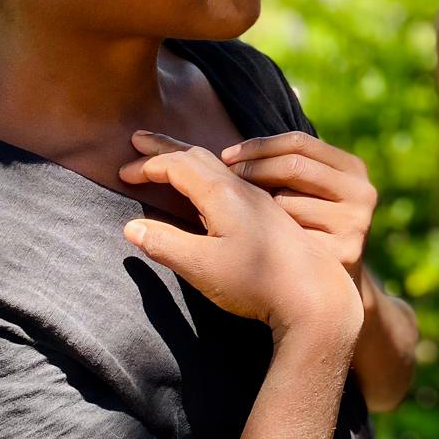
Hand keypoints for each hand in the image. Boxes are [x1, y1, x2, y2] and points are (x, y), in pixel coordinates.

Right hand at [120, 146, 363, 345]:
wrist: (316, 297)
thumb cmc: (257, 284)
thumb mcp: (202, 267)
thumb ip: (166, 244)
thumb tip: (131, 227)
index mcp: (223, 195)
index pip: (178, 166)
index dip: (148, 166)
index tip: (123, 171)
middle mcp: (243, 189)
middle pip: (198, 157)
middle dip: (166, 149)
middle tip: (140, 141)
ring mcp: (261, 201)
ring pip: (219, 167)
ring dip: (189, 159)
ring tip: (171, 159)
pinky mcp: (272, 216)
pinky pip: (235, 180)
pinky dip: (210, 175)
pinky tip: (213, 190)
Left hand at [221, 130, 377, 273]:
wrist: (334, 289)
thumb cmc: (309, 227)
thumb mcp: (312, 191)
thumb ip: (288, 166)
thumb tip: (230, 154)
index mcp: (353, 168)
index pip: (299, 143)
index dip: (258, 147)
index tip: (226, 156)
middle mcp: (362, 192)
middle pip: (293, 167)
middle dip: (251, 170)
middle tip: (224, 182)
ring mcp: (355, 224)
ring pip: (287, 203)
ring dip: (258, 208)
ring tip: (241, 215)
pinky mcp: (344, 253)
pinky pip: (290, 237)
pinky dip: (269, 238)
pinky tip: (258, 243)